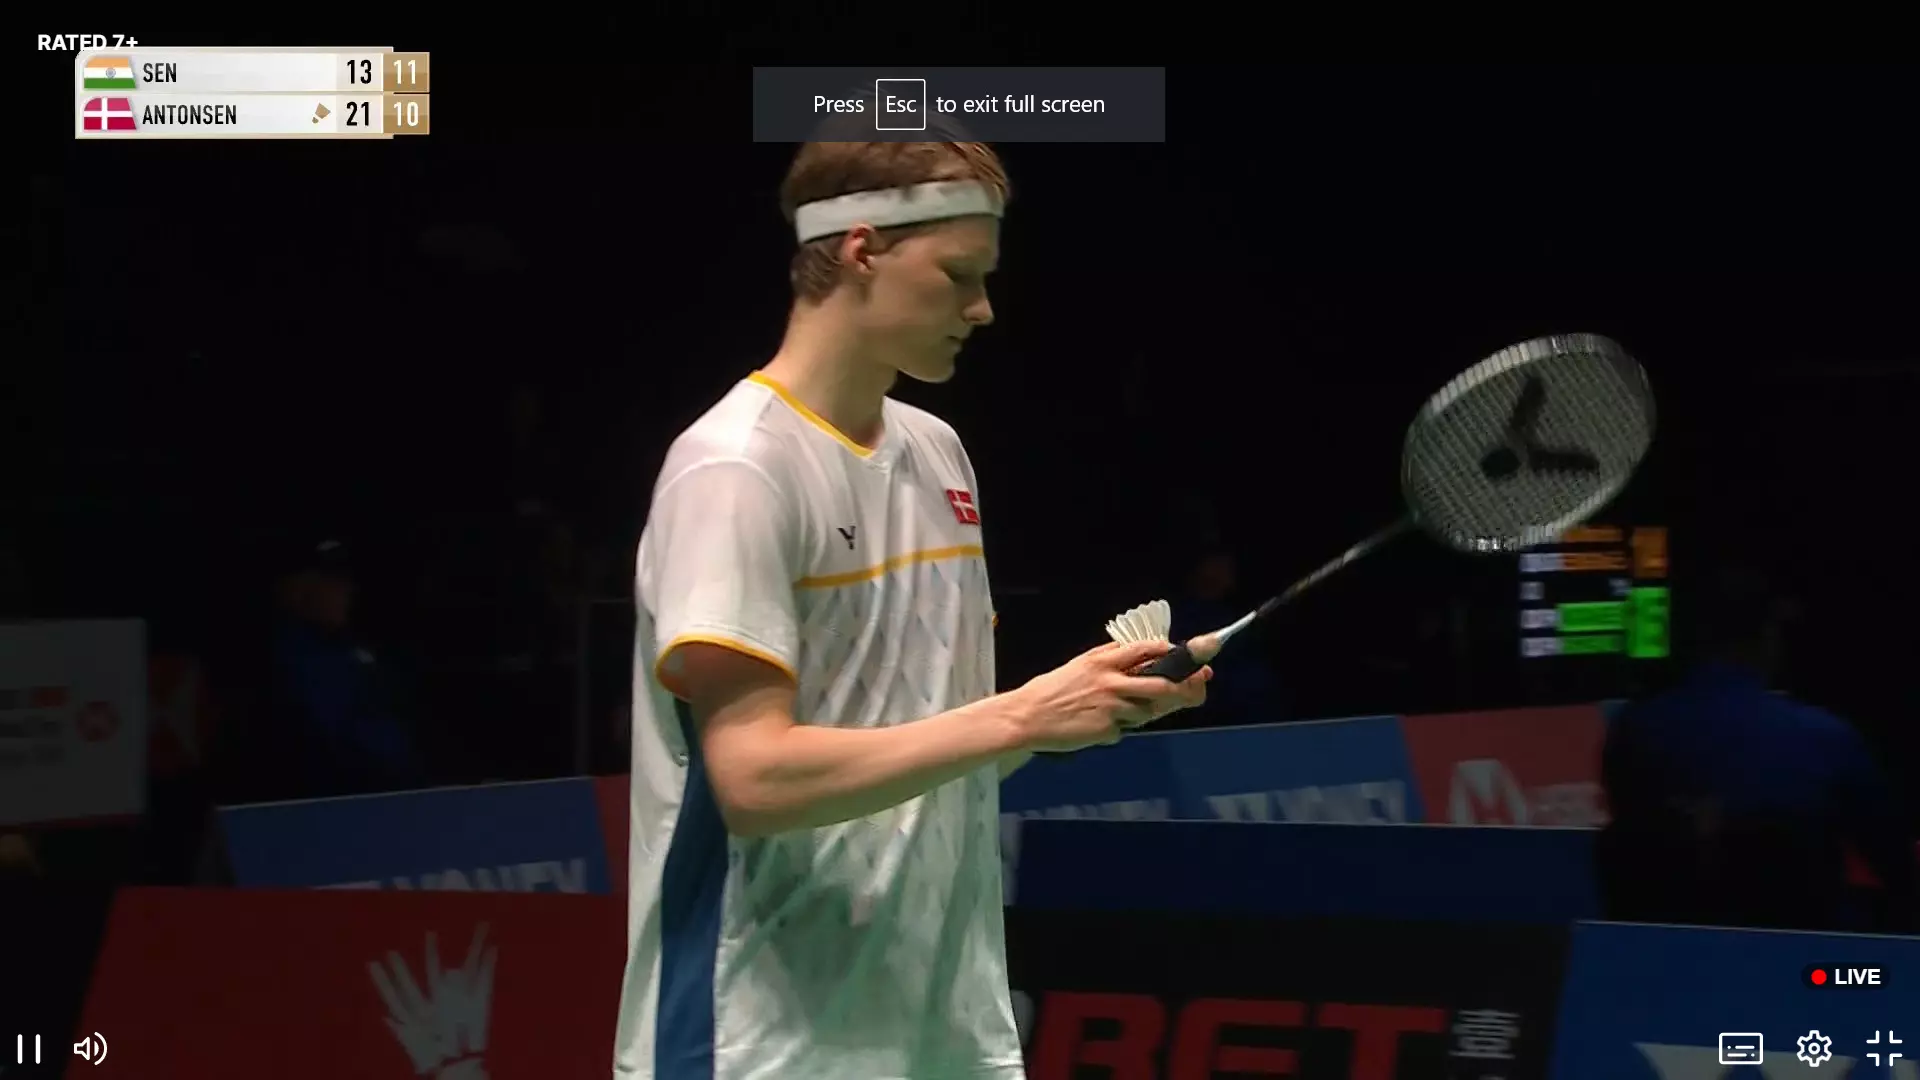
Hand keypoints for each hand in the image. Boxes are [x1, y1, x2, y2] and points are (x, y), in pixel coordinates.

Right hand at [1010, 640, 1211, 753]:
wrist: (1027, 717)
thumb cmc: (1053, 690)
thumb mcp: (1081, 665)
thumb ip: (1110, 660)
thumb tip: (1141, 656)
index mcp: (1104, 661)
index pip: (1149, 650)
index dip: (1174, 653)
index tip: (1190, 659)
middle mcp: (1112, 681)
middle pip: (1163, 685)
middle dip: (1184, 690)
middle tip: (1196, 691)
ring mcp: (1112, 707)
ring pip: (1147, 712)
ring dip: (1142, 713)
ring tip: (1114, 713)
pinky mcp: (1108, 729)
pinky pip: (1124, 730)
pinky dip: (1116, 729)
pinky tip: (1094, 726)